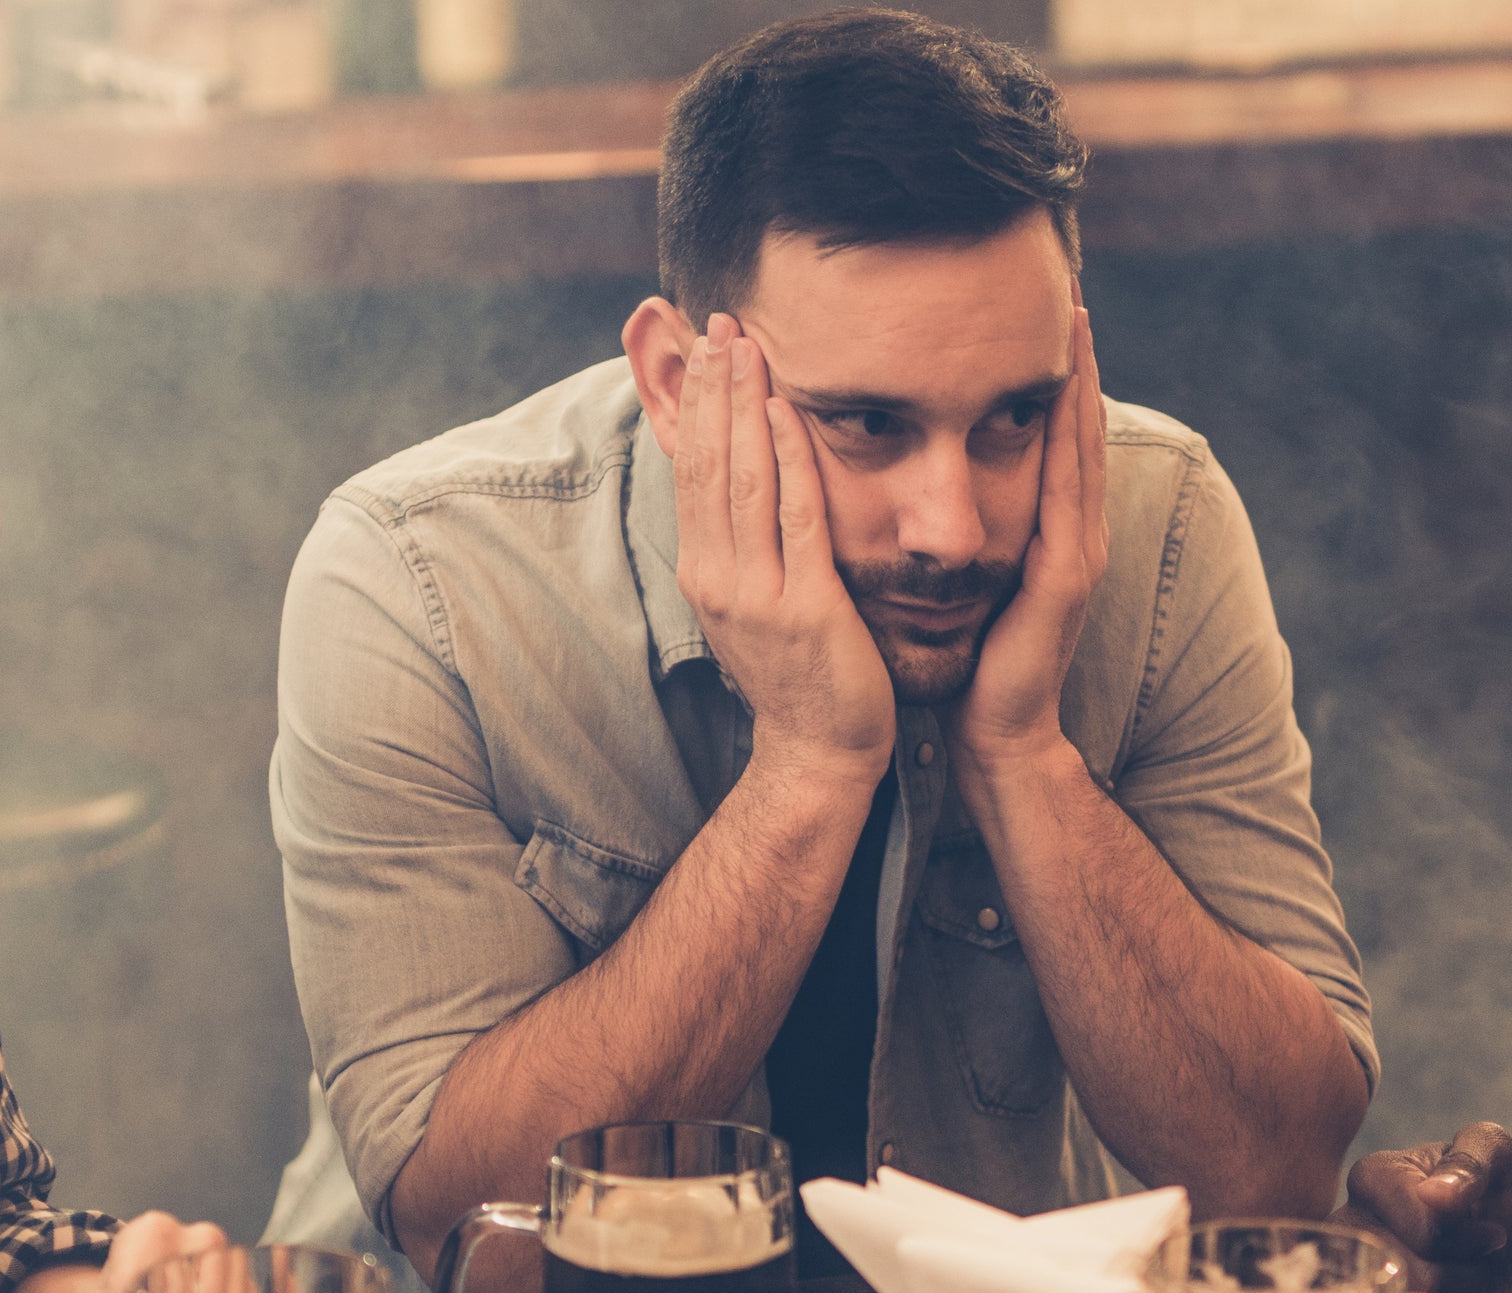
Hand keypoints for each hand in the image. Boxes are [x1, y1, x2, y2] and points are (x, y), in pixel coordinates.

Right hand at [671, 312, 892, 775]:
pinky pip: (794, 517)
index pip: (691, 470)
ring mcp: (756, 593)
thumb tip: (740, 486)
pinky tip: (786, 408)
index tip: (701, 346)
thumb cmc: (801, 673)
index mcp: (704, 572)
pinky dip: (787, 457)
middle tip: (717, 321)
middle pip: (707, 462)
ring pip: (741, 479)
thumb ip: (746, 543)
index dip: (694, 404)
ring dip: (741, 405)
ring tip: (744, 344)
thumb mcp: (756, 601)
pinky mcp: (803, 606)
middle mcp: (718, 577)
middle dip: (711, 387)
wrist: (820, 752)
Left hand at [955, 307, 1104, 760]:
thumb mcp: (968, 578)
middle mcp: (1073, 531)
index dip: (1055, 376)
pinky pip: (1069, 488)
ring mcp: (1077, 550)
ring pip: (1081, 445)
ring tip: (1077, 318)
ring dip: (1081, 380)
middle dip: (1077, 359)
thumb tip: (925, 483)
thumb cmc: (971, 660)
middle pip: (1077, 426)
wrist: (994, 732)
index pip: (1054, 436)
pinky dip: (1070, 435)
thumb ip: (964, 530)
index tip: (1042, 315)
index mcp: (1048, 530)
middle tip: (1068, 289)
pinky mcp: (1066, 573)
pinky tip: (1063, 393)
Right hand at [1346, 1120, 1511, 1292]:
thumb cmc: (1495, 1190)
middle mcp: (1349, 1231)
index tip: (1488, 1227)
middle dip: (1468, 1272)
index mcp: (1372, 1179)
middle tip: (1481, 1257)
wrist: (1509, 1237)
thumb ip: (1470, 1161)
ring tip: (1471, 1278)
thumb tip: (1433, 1195)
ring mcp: (1354, 1279)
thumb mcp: (1495, 1154)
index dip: (1469, 1238)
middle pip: (1418, 1278)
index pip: (1425, 1230)